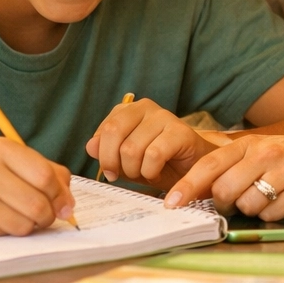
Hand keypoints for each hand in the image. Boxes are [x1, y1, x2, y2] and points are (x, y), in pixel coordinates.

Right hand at [0, 138, 74, 236]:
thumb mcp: (4, 158)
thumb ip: (41, 170)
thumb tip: (69, 200)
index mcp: (1, 149)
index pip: (45, 175)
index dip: (61, 194)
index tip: (65, 204)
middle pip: (38, 202)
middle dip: (50, 214)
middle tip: (48, 216)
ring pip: (26, 222)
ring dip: (33, 226)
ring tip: (26, 218)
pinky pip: (7, 233)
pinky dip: (14, 231)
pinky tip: (4, 221)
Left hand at [86, 98, 217, 189]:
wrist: (192, 171)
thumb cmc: (157, 164)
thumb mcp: (125, 161)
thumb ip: (106, 151)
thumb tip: (91, 145)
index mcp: (129, 110)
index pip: (104, 129)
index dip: (104, 155)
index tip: (111, 171)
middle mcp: (145, 107)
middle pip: (113, 132)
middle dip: (113, 162)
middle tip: (123, 175)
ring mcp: (164, 116)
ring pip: (131, 148)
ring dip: (135, 171)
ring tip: (146, 173)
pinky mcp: (180, 131)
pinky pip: (153, 155)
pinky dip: (151, 172)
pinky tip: (157, 173)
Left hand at [164, 132, 283, 218]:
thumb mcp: (268, 151)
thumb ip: (237, 166)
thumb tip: (199, 191)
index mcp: (253, 144)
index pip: (210, 165)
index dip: (186, 186)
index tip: (170, 204)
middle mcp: (267, 155)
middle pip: (224, 190)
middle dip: (224, 204)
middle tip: (235, 203)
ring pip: (247, 205)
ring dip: (252, 210)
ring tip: (269, 198)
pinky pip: (273, 215)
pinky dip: (274, 215)